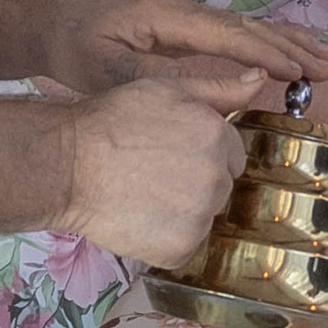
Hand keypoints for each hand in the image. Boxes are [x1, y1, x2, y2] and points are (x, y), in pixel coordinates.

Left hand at [44, 0, 327, 91]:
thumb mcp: (113, 69)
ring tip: (327, 56)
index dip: (268, 54)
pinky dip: (271, 40)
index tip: (300, 72)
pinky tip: (292, 49)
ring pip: (250, 28)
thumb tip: (221, 83)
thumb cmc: (81, 51)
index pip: (231, 35)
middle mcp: (189, 12)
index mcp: (172, 18)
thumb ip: (168, 78)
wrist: (57, 28)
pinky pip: (239, 33)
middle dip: (292, 47)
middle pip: (250, 28)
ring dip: (289, 42)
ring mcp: (192, 17)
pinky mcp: (192, 28)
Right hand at [60, 75, 256, 264]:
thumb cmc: (110, 122)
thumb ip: (219, 88)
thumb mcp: (166, 88)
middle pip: (221, 186)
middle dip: (196, 181)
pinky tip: (140, 218)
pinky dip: (166, 238)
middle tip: (154, 173)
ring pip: (204, 216)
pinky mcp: (180, 248)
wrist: (67, 165)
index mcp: (217, 136)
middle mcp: (216, 177)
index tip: (172, 154)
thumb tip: (260, 80)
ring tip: (143, 195)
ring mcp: (199, 216)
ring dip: (183, 211)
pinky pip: (185, 245)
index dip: (203, 154)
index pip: (231, 154)